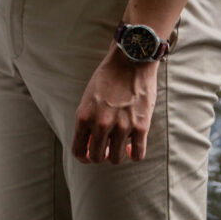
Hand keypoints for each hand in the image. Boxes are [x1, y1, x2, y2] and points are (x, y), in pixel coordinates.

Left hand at [71, 47, 157, 163]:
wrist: (131, 60)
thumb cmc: (108, 77)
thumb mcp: (89, 98)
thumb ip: (88, 120)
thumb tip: (91, 142)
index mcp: (84, 117)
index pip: (79, 150)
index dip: (84, 157)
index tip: (89, 156)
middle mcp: (101, 124)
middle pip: (97, 157)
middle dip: (101, 155)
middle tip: (106, 148)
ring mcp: (121, 126)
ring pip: (116, 159)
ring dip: (117, 155)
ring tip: (120, 146)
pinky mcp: (141, 126)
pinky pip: (137, 154)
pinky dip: (133, 154)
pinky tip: (132, 147)